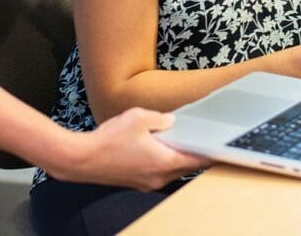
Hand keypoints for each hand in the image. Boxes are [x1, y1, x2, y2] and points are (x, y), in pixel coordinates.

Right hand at [48, 108, 209, 190]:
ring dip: (175, 158)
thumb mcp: (138, 117)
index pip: (196, 160)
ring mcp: (146, 182)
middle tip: (199, 141)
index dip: (209, 153)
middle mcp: (158, 177)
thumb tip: (171, 122)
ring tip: (174, 141)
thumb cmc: (107, 140)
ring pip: (170, 170)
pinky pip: (156, 172)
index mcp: (163, 162)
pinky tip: (154, 148)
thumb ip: (160, 119)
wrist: (80, 159)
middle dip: (193, 154)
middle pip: (184, 167)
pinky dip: (161, 162)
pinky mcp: (134, 182)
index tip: (220, 148)